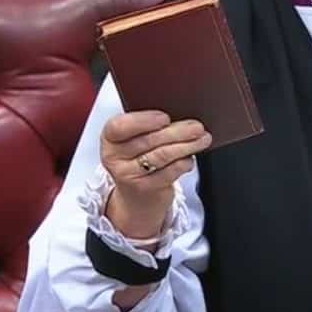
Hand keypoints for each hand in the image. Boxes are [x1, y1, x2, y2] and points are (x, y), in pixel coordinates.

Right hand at [101, 111, 211, 238]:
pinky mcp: (145, 188)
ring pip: (161, 156)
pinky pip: (169, 172)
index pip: (119, 126)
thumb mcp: (136, 139)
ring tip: (202, 139)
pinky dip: (184, 162)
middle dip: (177, 132)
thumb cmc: (140, 157)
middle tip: (197, 127)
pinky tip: (190, 158)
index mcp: (110, 138)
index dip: (143, 121)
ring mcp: (128, 175)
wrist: (137, 195)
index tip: (165, 118)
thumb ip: (150, 125)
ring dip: (186, 146)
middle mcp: (114, 157)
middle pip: (148, 140)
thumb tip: (180, 117)